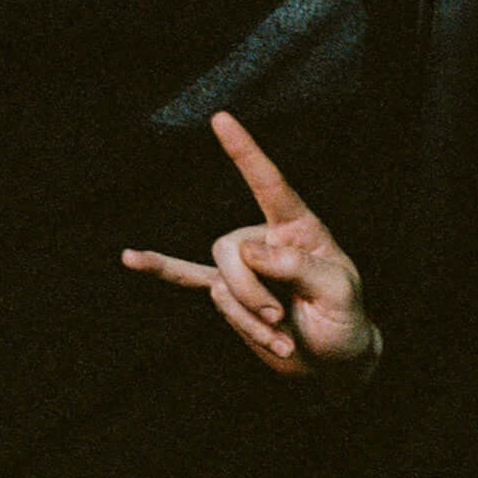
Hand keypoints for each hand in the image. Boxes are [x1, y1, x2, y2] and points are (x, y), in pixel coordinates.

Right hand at [123, 111, 381, 394]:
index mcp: (297, 228)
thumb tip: (247, 251)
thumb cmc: (345, 319)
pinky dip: (161, 268)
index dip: (245, 151)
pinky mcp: (230, 296)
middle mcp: (266, 240)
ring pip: (220, 284)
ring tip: (282, 337)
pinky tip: (132, 258)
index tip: (221, 119)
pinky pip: (190, 278)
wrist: (332, 359)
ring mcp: (245, 268)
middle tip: (281, 317)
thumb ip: (296, 266)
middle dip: (249, 291)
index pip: (268, 183)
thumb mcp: (337, 291)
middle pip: (230, 249)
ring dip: (248, 320)